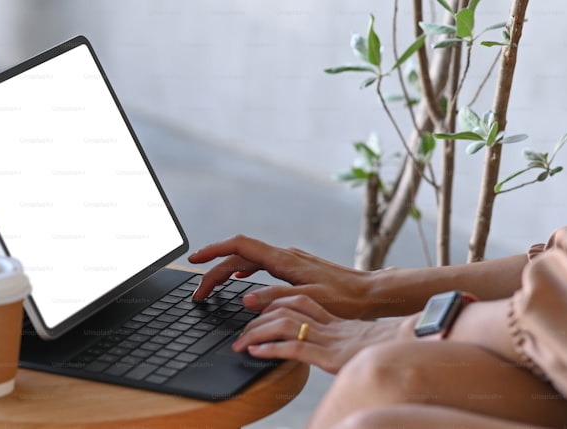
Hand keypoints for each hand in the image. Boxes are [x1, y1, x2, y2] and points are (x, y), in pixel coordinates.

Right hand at [188, 235, 376, 318]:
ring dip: (227, 272)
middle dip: (214, 271)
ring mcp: (290, 260)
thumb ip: (275, 298)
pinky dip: (243, 271)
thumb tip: (244, 298)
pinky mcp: (296, 267)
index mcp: (283, 260)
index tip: (195, 261)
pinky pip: (261, 265)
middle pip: (239, 256)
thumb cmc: (345, 299)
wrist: (371, 293)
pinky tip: (241, 280)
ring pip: (249, 260)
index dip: (214, 251)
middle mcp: (284, 255)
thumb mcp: (309, 300)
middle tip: (199, 293)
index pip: (239, 247)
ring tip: (212, 288)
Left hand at [231, 294, 411, 373]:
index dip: (273, 304)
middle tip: (239, 331)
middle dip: (257, 319)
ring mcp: (329, 339)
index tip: (257, 311)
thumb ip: (343, 339)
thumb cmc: (390, 350)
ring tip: (240, 343)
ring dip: (256, 334)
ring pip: (284, 326)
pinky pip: (294, 349)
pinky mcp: (330, 356)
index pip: (297, 302)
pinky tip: (255, 354)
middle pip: (285, 309)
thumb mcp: (360, 342)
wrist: (413, 350)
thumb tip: (336, 345)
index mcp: (335, 319)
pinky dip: (270, 350)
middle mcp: (329, 325)